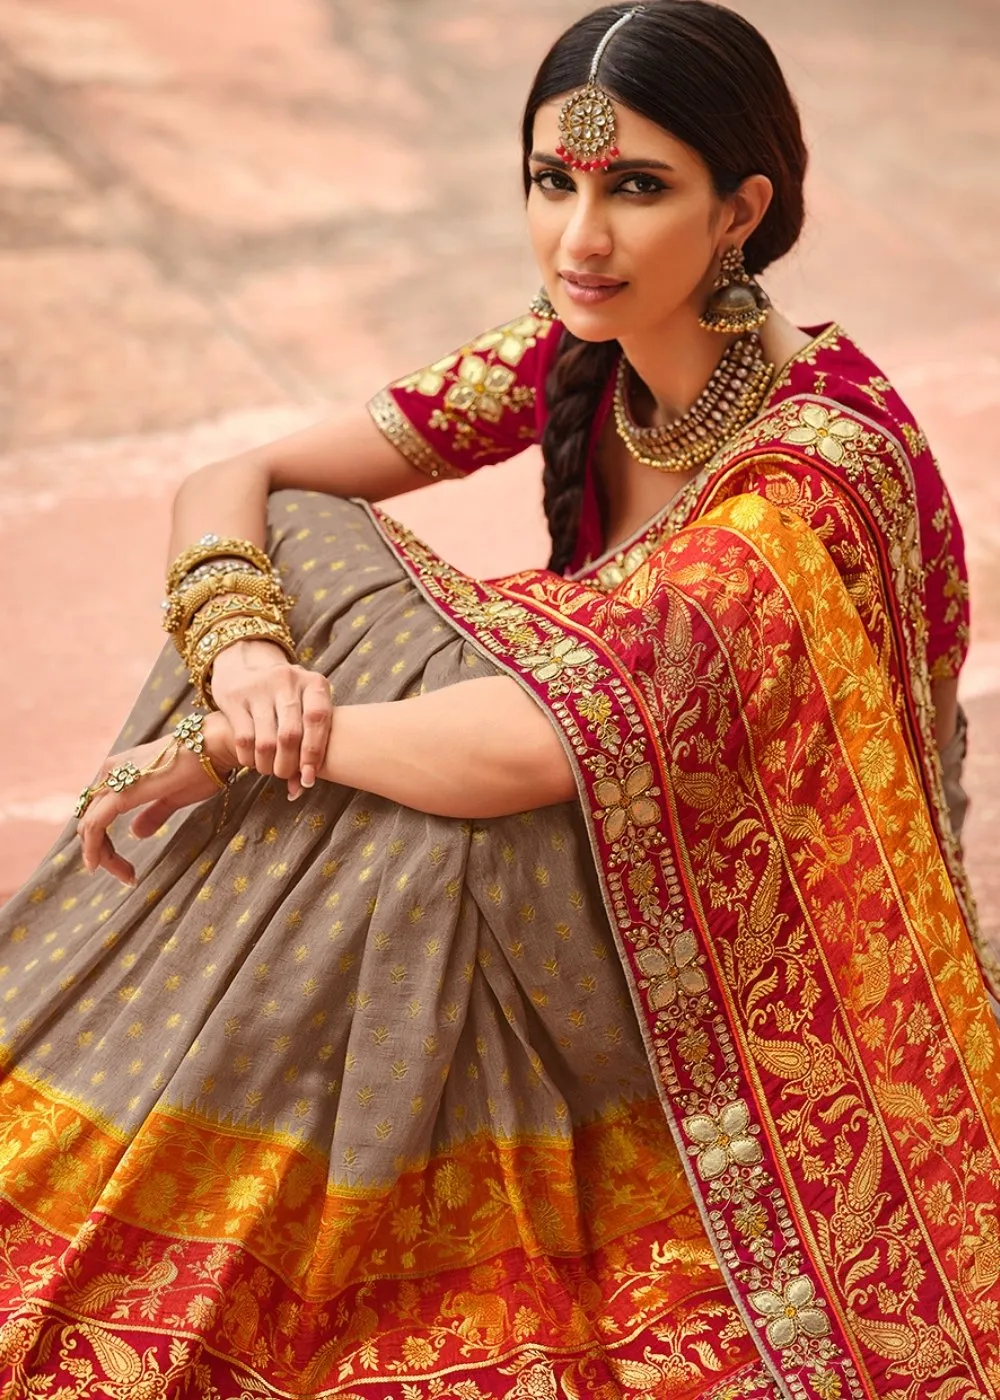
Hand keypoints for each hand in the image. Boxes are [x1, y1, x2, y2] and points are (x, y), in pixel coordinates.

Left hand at [76, 713, 236, 885]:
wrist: (215, 747)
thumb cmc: (203, 768)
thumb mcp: (173, 797)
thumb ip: (153, 814)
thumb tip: (136, 832)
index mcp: (122, 769)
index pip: (99, 810)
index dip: (105, 841)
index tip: (125, 865)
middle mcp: (110, 771)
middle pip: (90, 820)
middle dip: (102, 851)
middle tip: (126, 875)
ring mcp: (112, 779)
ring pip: (89, 826)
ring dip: (101, 855)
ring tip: (125, 876)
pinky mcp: (119, 793)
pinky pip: (94, 826)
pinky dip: (95, 849)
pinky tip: (100, 866)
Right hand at [210, 639, 331, 798]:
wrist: (246, 667)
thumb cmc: (286, 700)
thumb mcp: (303, 710)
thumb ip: (307, 745)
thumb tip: (300, 788)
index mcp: (313, 683)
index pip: (317, 719)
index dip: (313, 753)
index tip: (308, 778)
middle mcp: (287, 680)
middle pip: (290, 735)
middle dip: (288, 765)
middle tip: (284, 774)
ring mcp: (259, 686)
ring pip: (266, 741)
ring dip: (267, 765)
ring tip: (269, 769)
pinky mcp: (234, 697)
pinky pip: (244, 739)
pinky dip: (249, 758)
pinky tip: (253, 761)